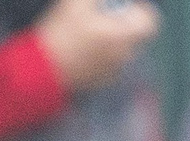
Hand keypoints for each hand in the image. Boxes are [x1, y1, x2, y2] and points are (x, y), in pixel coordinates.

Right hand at [36, 0, 160, 94]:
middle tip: (99, 19)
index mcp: (123, 37)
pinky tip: (80, 52)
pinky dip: (100, 57)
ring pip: (120, 51)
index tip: (122, 6)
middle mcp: (123, 57)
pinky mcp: (97, 83)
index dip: (140, 10)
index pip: (150, 23)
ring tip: (87, 35)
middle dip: (121, 25)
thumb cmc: (61, 33)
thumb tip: (106, 1)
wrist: (39, 72)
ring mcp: (111, 73)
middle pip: (133, 36)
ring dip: (111, 41)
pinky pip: (107, 65)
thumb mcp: (77, 3)